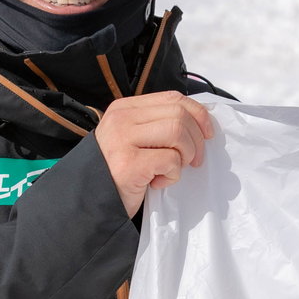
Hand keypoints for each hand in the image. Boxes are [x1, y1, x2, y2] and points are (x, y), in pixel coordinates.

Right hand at [93, 91, 213, 215]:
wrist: (91, 200)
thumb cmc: (120, 171)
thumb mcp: (134, 139)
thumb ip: (158, 125)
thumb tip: (201, 122)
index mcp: (125, 108)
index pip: (172, 98)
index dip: (198, 114)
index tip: (207, 133)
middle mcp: (121, 119)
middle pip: (179, 115)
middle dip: (196, 140)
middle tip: (193, 160)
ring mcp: (123, 140)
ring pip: (177, 133)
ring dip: (186, 155)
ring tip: (174, 169)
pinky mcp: (129, 164)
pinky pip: (170, 160)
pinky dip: (173, 175)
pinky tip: (157, 182)